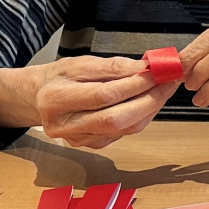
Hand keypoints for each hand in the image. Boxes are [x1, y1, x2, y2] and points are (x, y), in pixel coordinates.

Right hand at [0, 56, 177, 148]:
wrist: (40, 98)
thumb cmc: (61, 77)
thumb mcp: (80, 63)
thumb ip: (112, 66)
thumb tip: (144, 68)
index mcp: (55, 99)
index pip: (104, 95)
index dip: (135, 84)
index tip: (158, 71)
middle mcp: (63, 125)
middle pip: (116, 118)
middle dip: (149, 99)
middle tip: (169, 81)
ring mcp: (77, 140)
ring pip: (124, 128)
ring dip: (150, 108)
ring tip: (164, 88)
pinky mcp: (90, 146)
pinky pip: (124, 133)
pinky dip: (142, 117)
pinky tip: (150, 101)